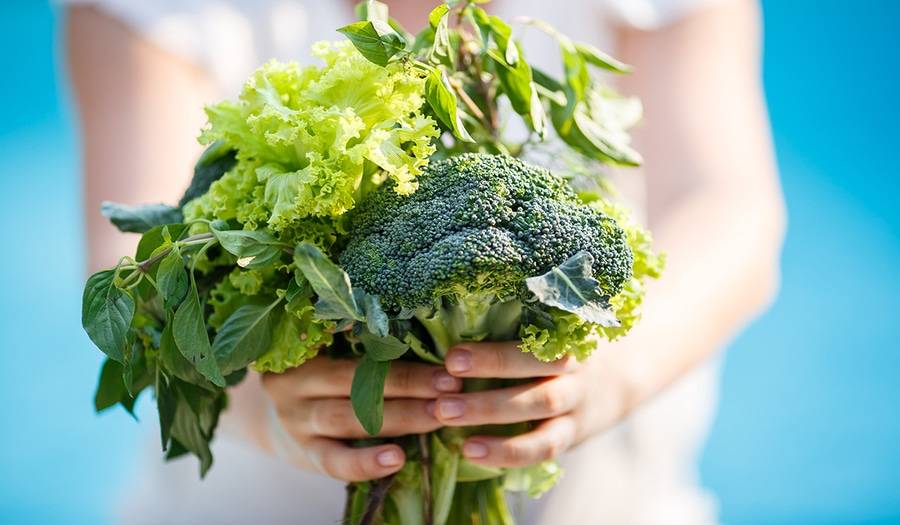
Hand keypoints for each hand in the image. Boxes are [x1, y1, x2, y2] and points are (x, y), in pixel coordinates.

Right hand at [262, 356, 461, 480]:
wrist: (266, 417)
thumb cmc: (315, 378)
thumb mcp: (326, 352)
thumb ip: (360, 345)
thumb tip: (427, 336)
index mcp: (306, 348)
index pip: (355, 345)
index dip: (400, 352)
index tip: (443, 357)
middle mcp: (296, 382)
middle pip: (356, 381)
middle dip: (409, 383)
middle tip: (451, 387)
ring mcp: (297, 420)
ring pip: (350, 417)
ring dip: (399, 417)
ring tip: (437, 417)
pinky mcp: (304, 455)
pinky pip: (334, 461)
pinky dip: (366, 462)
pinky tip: (396, 459)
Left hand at [431, 342, 629, 467]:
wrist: (619, 379)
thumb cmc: (561, 347)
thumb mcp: (552, 328)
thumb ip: (515, 324)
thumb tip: (446, 314)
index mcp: (565, 336)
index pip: (531, 341)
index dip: (493, 353)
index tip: (452, 356)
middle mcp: (574, 368)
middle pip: (534, 369)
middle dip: (488, 374)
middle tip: (443, 382)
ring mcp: (575, 404)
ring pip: (537, 407)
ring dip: (490, 412)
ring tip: (445, 415)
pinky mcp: (570, 435)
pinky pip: (542, 447)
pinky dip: (508, 452)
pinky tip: (471, 451)